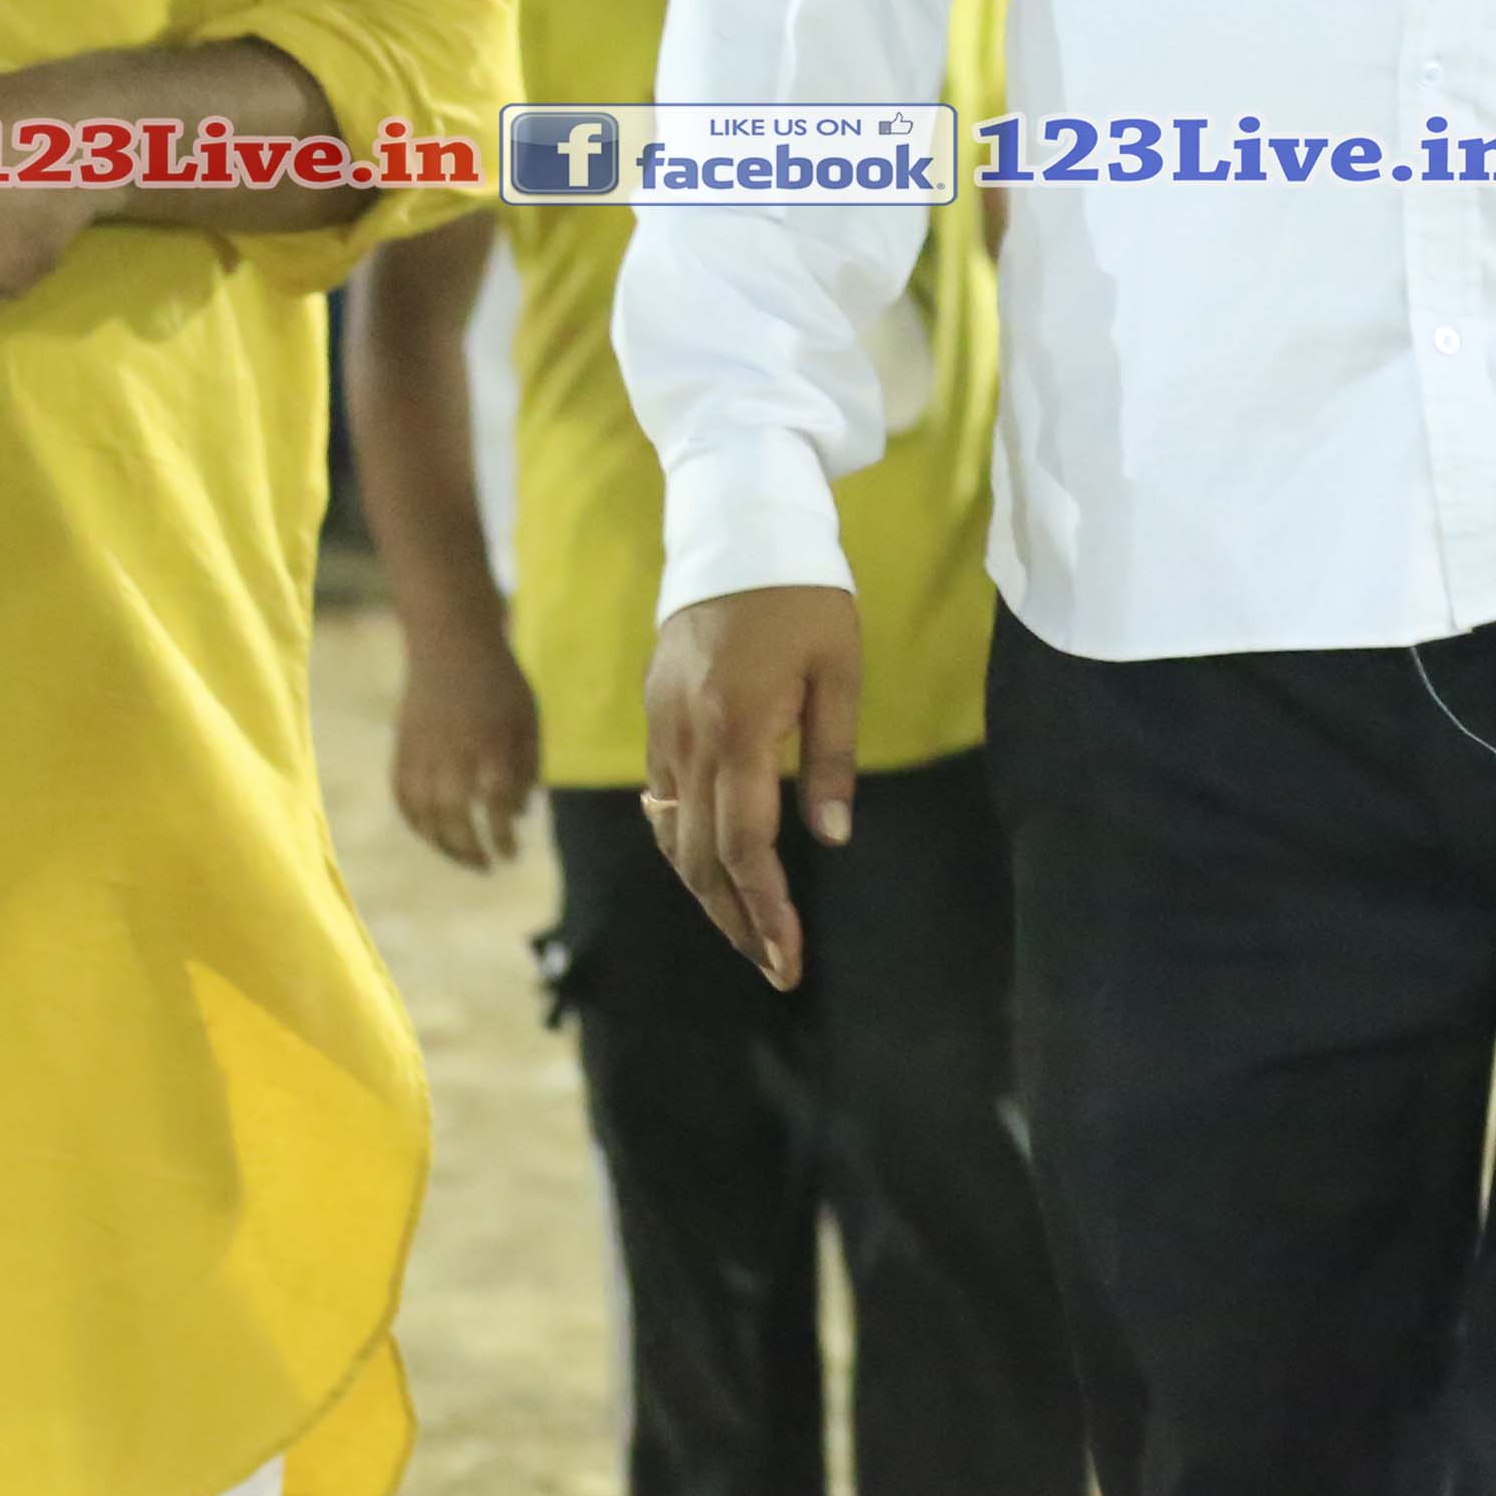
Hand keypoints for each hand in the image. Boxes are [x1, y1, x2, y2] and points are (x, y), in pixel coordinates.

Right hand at [390, 612, 542, 872]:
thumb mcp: (528, 717)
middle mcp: (453, 750)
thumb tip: (518, 815)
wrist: (451, 640)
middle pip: (453, 816)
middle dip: (469, 849)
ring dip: (441, 844)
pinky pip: (402, 796)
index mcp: (490, 742)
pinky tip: (433, 835)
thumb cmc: (499, 681)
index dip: (501, 837)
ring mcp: (421, 750)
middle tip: (486, 866)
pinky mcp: (402, 747)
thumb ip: (528, 766)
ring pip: (422, 813)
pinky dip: (415, 822)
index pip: (495, 804)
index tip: (510, 855)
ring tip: (463, 857)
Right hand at [643, 582, 861, 990]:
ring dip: (706, 893)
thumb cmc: (806, 595)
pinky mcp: (654, 714)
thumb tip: (832, 838)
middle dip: (736, 921)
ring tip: (747, 935)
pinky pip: (660, 800)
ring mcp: (662, 726)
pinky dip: (682, 846)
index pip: (744, 847)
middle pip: (699, 858)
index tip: (787, 959)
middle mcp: (688, 737)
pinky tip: (710, 871)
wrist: (738, 526)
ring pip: (671, 836)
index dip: (765, 910)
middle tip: (776, 969)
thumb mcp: (841, 670)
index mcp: (738, 728)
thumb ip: (833, 756)